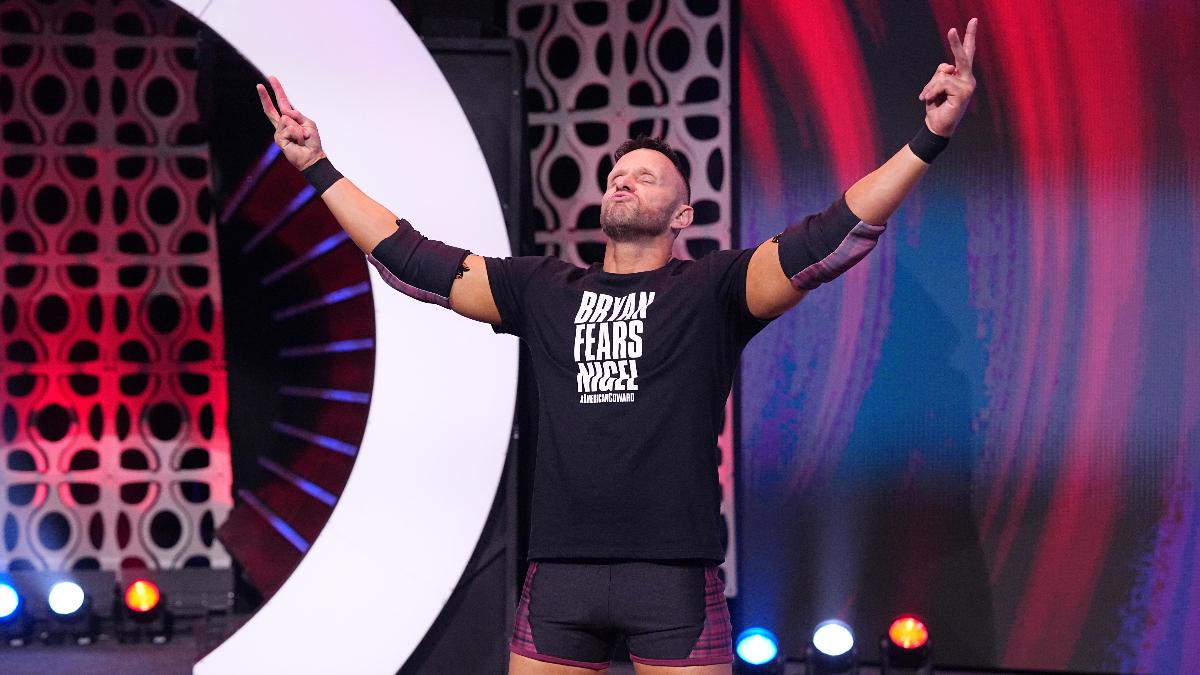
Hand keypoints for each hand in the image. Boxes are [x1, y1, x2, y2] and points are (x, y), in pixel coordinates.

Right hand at [256, 75, 324, 170]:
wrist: (312, 157)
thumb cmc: (312, 142)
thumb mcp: (308, 124)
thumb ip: (297, 115)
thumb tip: (286, 111)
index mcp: (290, 119)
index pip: (281, 102)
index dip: (277, 90)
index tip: (271, 78)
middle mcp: (282, 124)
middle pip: (270, 108)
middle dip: (265, 96)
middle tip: (259, 85)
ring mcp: (278, 132)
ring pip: (286, 119)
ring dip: (298, 127)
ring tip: (302, 137)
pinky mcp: (278, 139)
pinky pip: (288, 128)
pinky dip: (297, 133)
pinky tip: (298, 141)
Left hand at [919, 18, 977, 136]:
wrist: (936, 127)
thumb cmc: (936, 106)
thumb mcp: (935, 86)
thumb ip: (941, 74)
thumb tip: (948, 67)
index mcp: (962, 75)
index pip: (967, 53)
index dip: (969, 37)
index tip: (973, 20)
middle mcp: (968, 79)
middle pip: (963, 55)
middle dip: (956, 42)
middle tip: (951, 29)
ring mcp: (968, 86)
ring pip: (943, 73)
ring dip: (930, 85)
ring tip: (929, 97)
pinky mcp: (963, 93)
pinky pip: (941, 83)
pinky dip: (931, 91)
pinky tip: (929, 100)